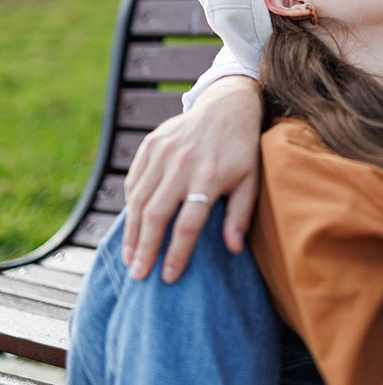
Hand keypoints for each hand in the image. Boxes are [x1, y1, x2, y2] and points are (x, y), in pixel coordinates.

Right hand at [123, 75, 262, 282]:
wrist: (227, 106)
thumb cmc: (242, 149)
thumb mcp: (251, 180)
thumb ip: (240, 215)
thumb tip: (233, 250)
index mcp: (210, 176)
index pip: (187, 225)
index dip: (176, 255)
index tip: (168, 278)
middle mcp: (182, 164)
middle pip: (155, 216)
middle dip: (144, 250)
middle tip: (138, 276)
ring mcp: (163, 152)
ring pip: (138, 200)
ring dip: (131, 233)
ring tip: (129, 259)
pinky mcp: (151, 144)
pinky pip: (134, 181)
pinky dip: (130, 205)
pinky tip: (131, 227)